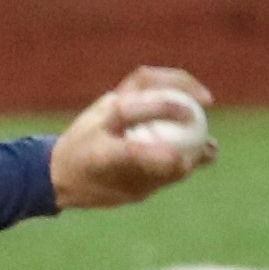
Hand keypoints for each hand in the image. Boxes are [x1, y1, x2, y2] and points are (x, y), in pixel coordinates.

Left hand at [49, 65, 216, 208]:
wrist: (63, 166)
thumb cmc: (96, 184)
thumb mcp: (123, 190)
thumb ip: (157, 176)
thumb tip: (190, 163)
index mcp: (95, 154)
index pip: (127, 152)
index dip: (156, 156)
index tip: (183, 163)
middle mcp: (99, 122)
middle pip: (132, 106)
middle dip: (167, 108)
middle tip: (196, 120)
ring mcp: (108, 103)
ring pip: (142, 81)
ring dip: (177, 84)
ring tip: (205, 99)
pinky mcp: (117, 93)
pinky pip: (148, 79)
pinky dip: (174, 81)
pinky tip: (197, 95)